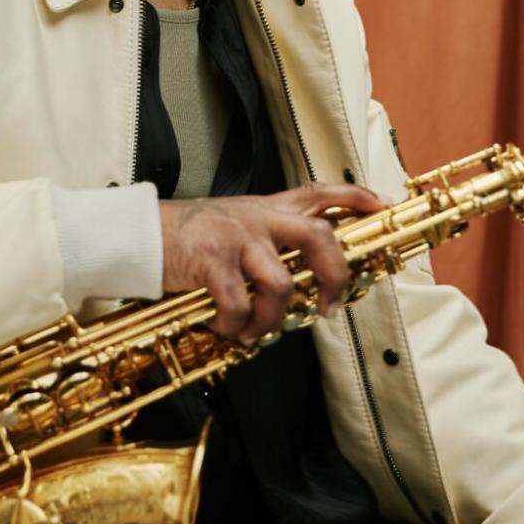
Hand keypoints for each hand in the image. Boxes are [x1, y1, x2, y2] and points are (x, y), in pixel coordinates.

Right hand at [158, 183, 387, 344]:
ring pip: (280, 282)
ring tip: (256, 331)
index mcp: (267, 209)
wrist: (141, 234)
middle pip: (318, 236)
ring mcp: (236, 238)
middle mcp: (257, 218)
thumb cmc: (190, 237)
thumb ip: (268, 239)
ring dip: (273, 318)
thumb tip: (301, 282)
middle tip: (330, 307)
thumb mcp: (234, 223)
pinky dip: (236, 325)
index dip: (355, 197)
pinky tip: (227, 328)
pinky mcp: (211, 261)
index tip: (383, 206)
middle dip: (336, 276)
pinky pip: (237, 303)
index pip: (319, 192)